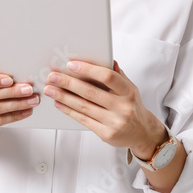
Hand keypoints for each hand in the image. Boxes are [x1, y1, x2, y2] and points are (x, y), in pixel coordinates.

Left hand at [43, 59, 166, 157]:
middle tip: (53, 76)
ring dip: (64, 97)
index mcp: (129, 92)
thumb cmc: (132, 106)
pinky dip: (69, 110)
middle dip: (69, 83)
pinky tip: (59, 103)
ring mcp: (115, 122)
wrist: (142, 133)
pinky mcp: (106, 134)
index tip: (71, 64)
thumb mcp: (130, 88)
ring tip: (50, 89)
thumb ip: (117, 75)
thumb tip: (105, 58)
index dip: (88, 70)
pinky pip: (83, 120)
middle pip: (91, 92)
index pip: (108, 77)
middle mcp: (123, 107)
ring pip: (84, 107)